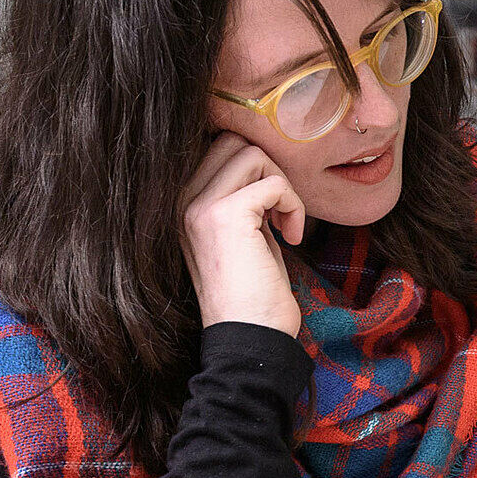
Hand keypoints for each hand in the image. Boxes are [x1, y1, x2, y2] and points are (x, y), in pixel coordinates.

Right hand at [181, 133, 305, 335]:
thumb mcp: (242, 236)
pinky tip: (291, 236)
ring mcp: (200, 207)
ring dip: (283, 186)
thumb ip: (243, 200)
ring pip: (253, 154)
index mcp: (183, 204)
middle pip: (234, 141)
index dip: (256, 168)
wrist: (249, 336)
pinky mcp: (227, 216)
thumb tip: (265, 167)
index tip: (270, 207)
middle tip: (280, 209)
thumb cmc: (253, 294)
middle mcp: (183, 201)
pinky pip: (274, 184)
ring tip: (285, 224)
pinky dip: (294, 206)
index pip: (218, 147)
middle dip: (269, 168)